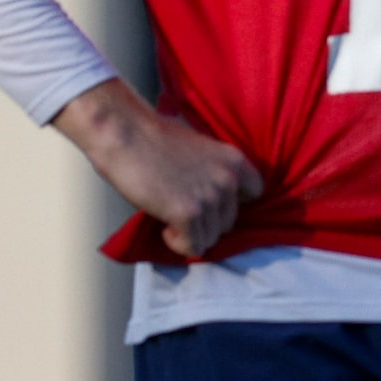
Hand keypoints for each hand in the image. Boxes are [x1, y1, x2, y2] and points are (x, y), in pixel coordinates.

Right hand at [53, 78, 263, 258]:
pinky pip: (194, 246)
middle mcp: (229, 180)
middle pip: (229, 221)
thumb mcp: (199, 149)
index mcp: (235, 160)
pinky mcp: (189, 214)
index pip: (254, 193)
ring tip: (168, 216)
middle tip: (179, 210)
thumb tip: (213, 198)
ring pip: (211, 238)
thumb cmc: (153, 137)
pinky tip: (164, 228)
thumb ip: (212, 172)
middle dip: (205, 221)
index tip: (208, 203)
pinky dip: (178, 243)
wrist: (126, 133)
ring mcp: (211, 198)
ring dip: (190, 233)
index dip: (229, 202)